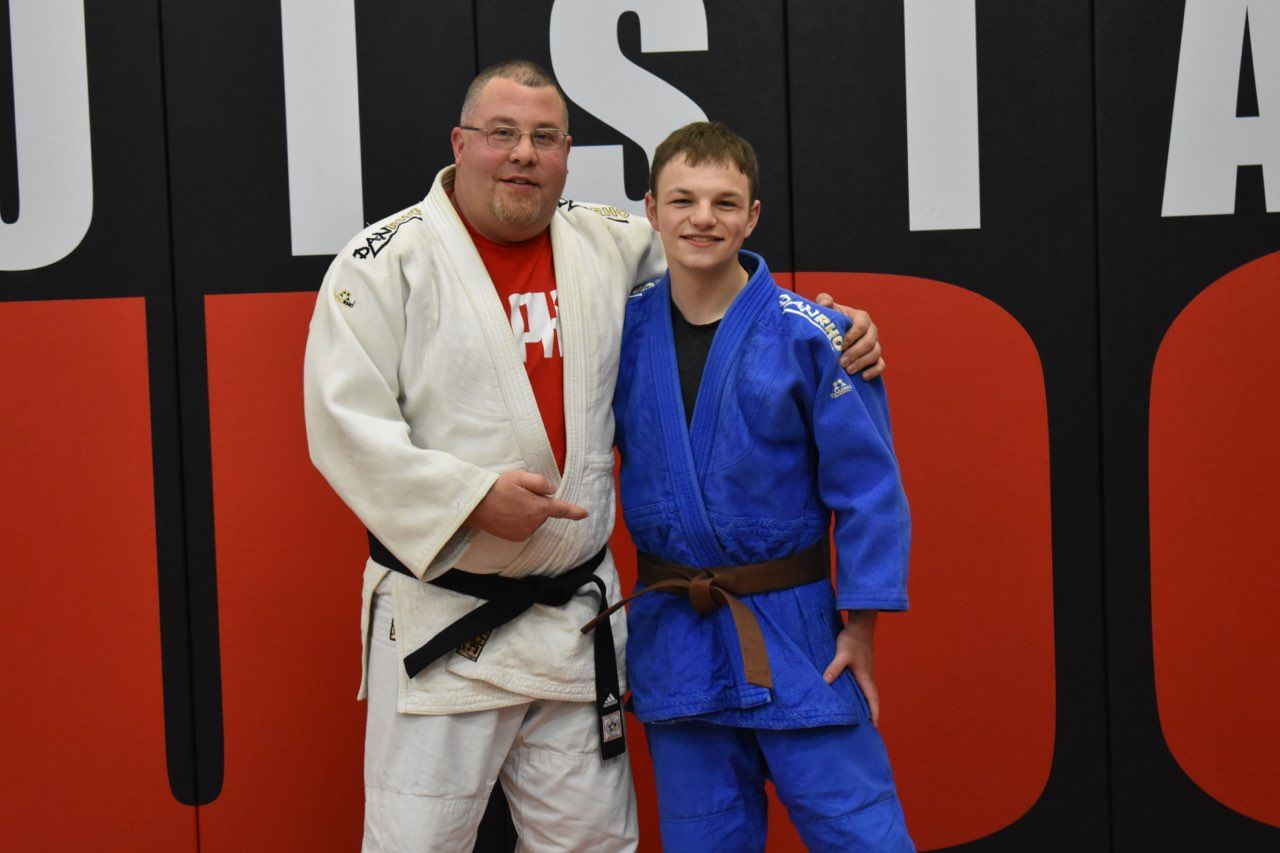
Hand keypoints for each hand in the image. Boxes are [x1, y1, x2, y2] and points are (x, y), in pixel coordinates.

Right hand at [464, 470, 587, 540]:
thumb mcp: (519, 477)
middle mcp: (534, 523)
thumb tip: (551, 490)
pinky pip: (525, 527)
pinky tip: (506, 513)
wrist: (475, 507)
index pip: (561, 509)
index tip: (584, 513)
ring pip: (534, 520)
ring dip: (527, 512)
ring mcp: (524, 533)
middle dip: (536, 503)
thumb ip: (539, 482)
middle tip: (517, 494)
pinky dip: (520, 520)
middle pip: (543, 512)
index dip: (574, 512)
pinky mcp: (515, 538)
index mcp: (538, 508)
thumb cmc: (497, 488)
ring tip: (509, 503)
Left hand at [814, 293, 884, 380]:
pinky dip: (874, 371)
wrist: (834, 336)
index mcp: (862, 318)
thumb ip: (824, 301)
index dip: (852, 335)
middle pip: (869, 342)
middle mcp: (871, 331)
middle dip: (856, 353)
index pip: (862, 325)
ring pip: (875, 354)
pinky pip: (881, 365)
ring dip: (862, 363)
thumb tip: (826, 302)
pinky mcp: (876, 358)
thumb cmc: (831, 322)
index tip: (840, 345)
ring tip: (848, 371)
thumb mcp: (827, 311)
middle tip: (842, 362)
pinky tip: (863, 377)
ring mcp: (875, 345)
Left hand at [823, 610, 879, 725]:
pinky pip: (862, 684)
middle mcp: (868, 677)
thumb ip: (834, 668)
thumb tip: (825, 682)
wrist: (860, 626)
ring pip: (867, 692)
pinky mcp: (862, 667)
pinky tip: (852, 695)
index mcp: (866, 677)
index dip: (874, 714)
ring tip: (860, 716)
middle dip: (871, 713)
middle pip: (872, 699)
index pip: (873, 700)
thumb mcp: (842, 654)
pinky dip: (860, 693)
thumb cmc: (852, 640)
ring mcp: (866, 672)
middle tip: (868, 727)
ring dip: (866, 703)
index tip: (875, 727)